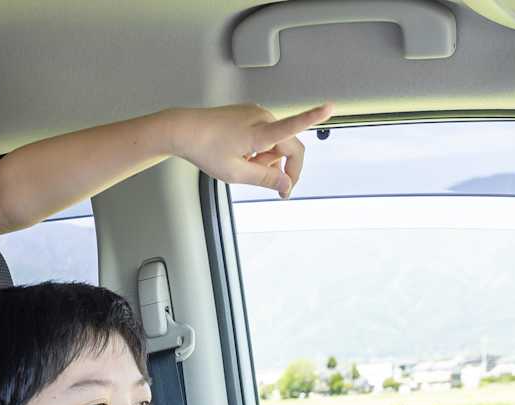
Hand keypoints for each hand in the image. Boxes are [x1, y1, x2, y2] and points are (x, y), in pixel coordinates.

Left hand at [164, 103, 332, 198]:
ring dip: (270, 158)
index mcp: (259, 132)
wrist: (184, 130)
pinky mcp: (250, 113)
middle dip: (283, 166)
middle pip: (289, 145)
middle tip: (272, 187)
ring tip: (246, 164)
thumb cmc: (205, 149)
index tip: (330, 107)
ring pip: (277, 141)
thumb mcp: (236, 173)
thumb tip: (287, 185)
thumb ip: (265, 179)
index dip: (313, 117)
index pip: (292, 125)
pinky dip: (261, 148)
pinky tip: (242, 153)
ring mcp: (256, 113)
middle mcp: (261, 117)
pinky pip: (265, 133)